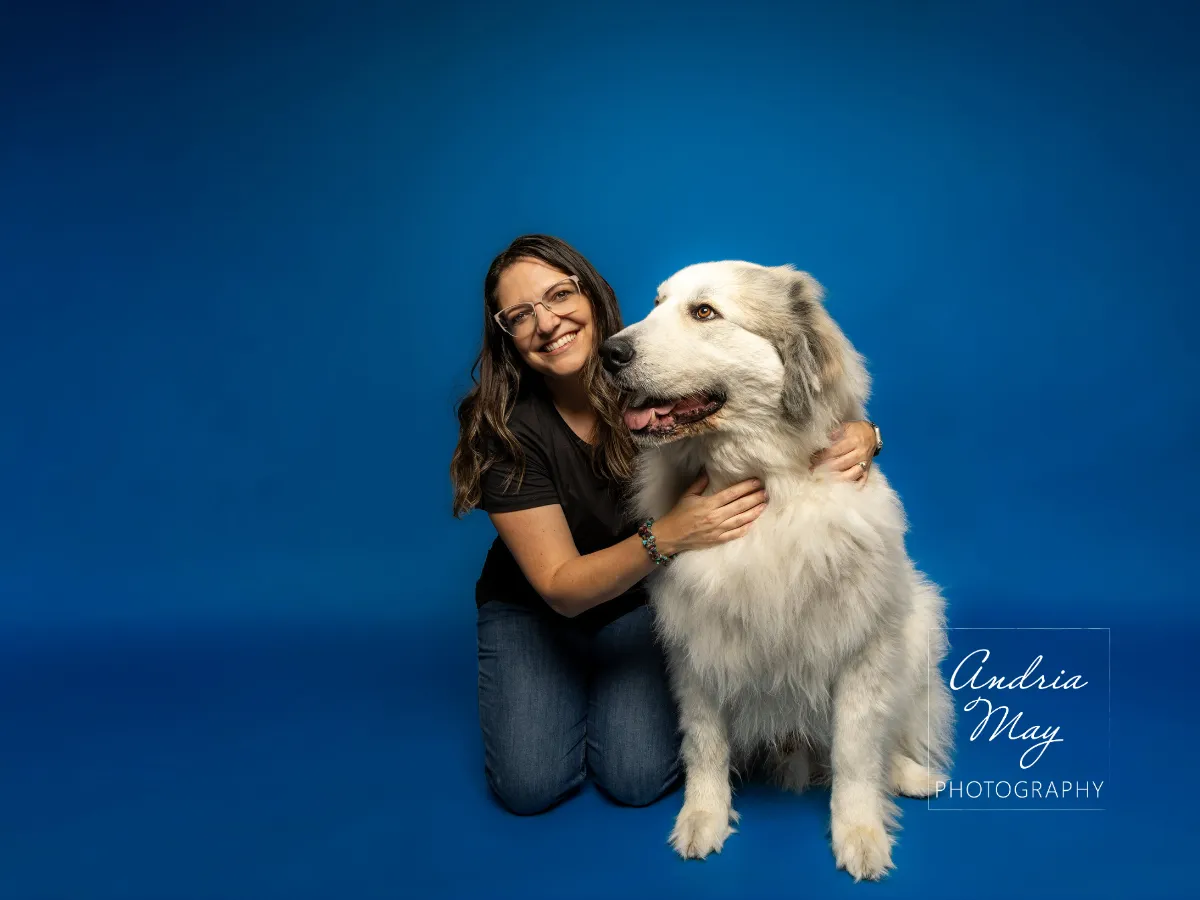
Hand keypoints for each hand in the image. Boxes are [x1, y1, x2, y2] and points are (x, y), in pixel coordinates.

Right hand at [653, 470, 767, 554]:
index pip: (731, 494)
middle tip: (766, 492)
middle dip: (754, 498)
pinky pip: (735, 534)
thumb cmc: (678, 515)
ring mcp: (717, 530)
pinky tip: (753, 522)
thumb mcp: (687, 496)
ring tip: (764, 505)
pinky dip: (745, 528)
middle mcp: (715, 517)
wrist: (671, 536)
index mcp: (708, 504)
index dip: (746, 487)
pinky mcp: (717, 540)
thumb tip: (708, 470)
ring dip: (754, 512)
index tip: (757, 482)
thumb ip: (700, 483)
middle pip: (740, 506)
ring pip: (741, 520)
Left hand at [810, 421, 876, 483]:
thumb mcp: (845, 426)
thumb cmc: (855, 430)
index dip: (822, 456)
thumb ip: (833, 434)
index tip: (812, 459)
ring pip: (851, 474)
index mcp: (854, 440)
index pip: (836, 451)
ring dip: (836, 479)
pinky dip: (853, 486)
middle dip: (825, 468)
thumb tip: (820, 442)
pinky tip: (842, 488)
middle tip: (813, 471)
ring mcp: (865, 463)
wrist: (871, 434)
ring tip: (824, 480)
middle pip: (842, 464)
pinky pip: (862, 481)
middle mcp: (861, 453)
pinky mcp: (868, 470)